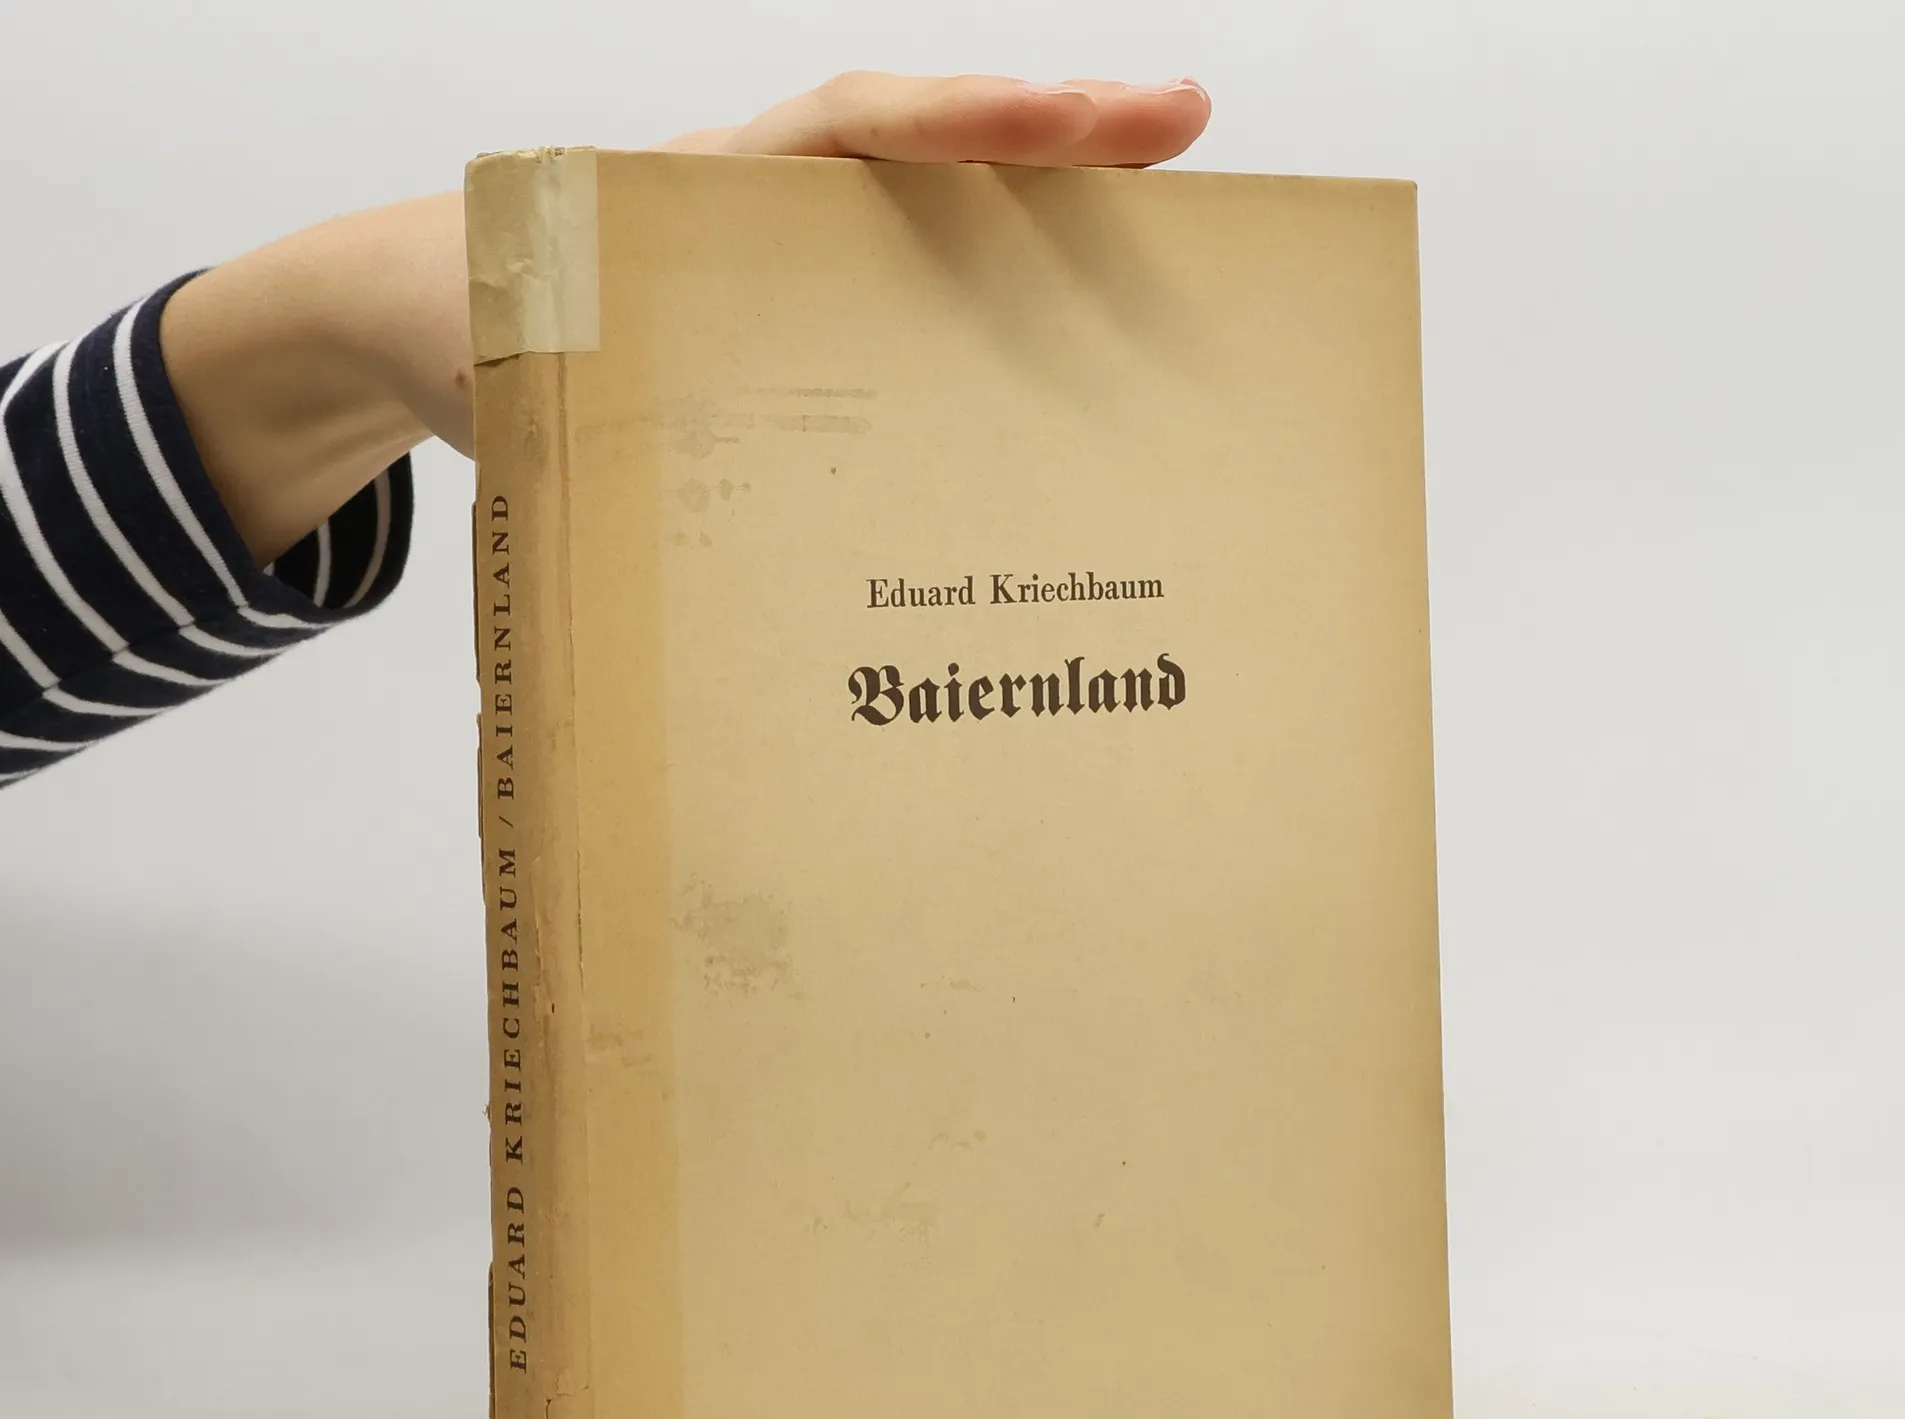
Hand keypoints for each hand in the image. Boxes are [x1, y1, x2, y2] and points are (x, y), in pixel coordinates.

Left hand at [161, 72, 1210, 561]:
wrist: (426, 311)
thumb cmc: (466, 324)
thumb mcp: (502, 359)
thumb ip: (553, 410)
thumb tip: (613, 522)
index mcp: (701, 190)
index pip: (842, 132)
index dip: (949, 125)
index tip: (1053, 118)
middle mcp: (767, 204)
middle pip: (931, 151)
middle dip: (1057, 136)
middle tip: (1184, 124)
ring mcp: (795, 252)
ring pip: (940, 217)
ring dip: (1048, 220)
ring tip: (1177, 241)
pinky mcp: (804, 310)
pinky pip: (916, 288)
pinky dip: (997, 291)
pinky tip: (1069, 342)